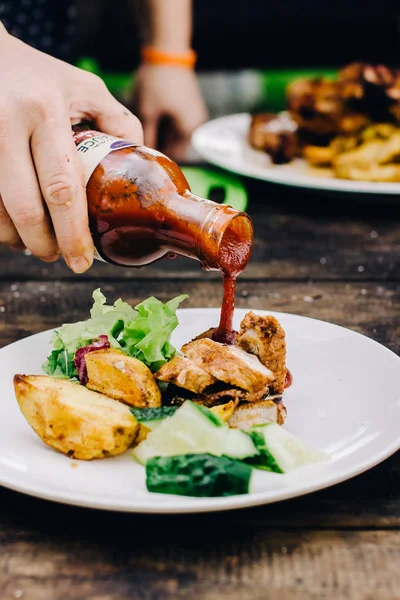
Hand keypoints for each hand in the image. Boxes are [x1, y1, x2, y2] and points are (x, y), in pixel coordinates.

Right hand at [0, 30, 142, 272]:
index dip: (72, 233)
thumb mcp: (88, 89)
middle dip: (45, 245)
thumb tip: (142, 172)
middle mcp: (6, 123)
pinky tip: (16, 226)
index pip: (62, 187)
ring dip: (19, 239)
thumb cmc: (44, 76)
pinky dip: (0, 224)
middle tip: (61, 258)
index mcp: (45, 110)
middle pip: (25, 208)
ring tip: (39, 244)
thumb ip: (120, 125)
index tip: (83, 260)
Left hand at [135, 64, 207, 159]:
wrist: (168, 51)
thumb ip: (147, 136)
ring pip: (175, 135)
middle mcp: (196, 126)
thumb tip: (141, 155)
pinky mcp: (190, 107)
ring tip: (141, 137)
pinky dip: (165, 126)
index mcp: (189, 131)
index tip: (140, 162)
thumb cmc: (158, 83)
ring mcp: (195, 116)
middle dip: (158, 148)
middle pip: (176, 147)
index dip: (157, 162)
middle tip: (138, 152)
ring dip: (161, 137)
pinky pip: (177, 124)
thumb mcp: (148, 112)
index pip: (174, 158)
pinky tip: (149, 124)